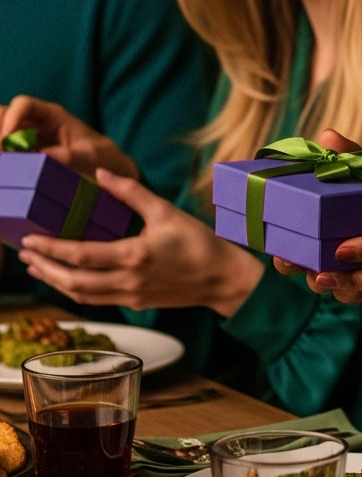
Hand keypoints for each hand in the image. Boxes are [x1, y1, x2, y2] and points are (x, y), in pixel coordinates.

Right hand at [0, 96, 138, 180]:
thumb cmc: (103, 158)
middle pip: (3, 116)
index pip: (23, 104)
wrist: (109, 173)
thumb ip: (67, 156)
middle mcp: (35, 125)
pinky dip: (5, 162)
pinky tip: (8, 174)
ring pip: (2, 135)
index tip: (6, 140)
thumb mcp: (90, 157)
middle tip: (2, 157)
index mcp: (52, 116)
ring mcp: (27, 141)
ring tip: (5, 168)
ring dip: (0, 147)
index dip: (11, 118)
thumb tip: (39, 156)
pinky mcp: (24, 158)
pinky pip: (7, 155)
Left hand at [18, 169, 264, 316]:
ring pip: (81, 296)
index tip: (30, 241)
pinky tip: (66, 277)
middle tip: (25, 255)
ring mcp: (130, 296)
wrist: (222, 279)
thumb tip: (101, 173)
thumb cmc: (198, 242)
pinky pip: (96, 300)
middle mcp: (128, 281)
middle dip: (45, 269)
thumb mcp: (166, 210)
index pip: (82, 256)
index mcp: (135, 255)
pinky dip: (75, 290)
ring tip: (37, 267)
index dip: (51, 249)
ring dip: (55, 282)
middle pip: (73, 282)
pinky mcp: (134, 303)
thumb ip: (131, 191)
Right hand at [270, 129, 361, 302]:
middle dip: (293, 266)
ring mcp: (351, 274)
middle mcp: (329, 257)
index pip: (288, 245)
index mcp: (320, 231)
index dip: (279, 250)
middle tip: (291, 259)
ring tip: (325, 273)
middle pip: (299, 267)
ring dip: (325, 280)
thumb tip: (327, 135)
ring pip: (329, 285)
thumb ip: (349, 158)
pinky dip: (358, 289)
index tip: (277, 248)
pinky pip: (360, 294)